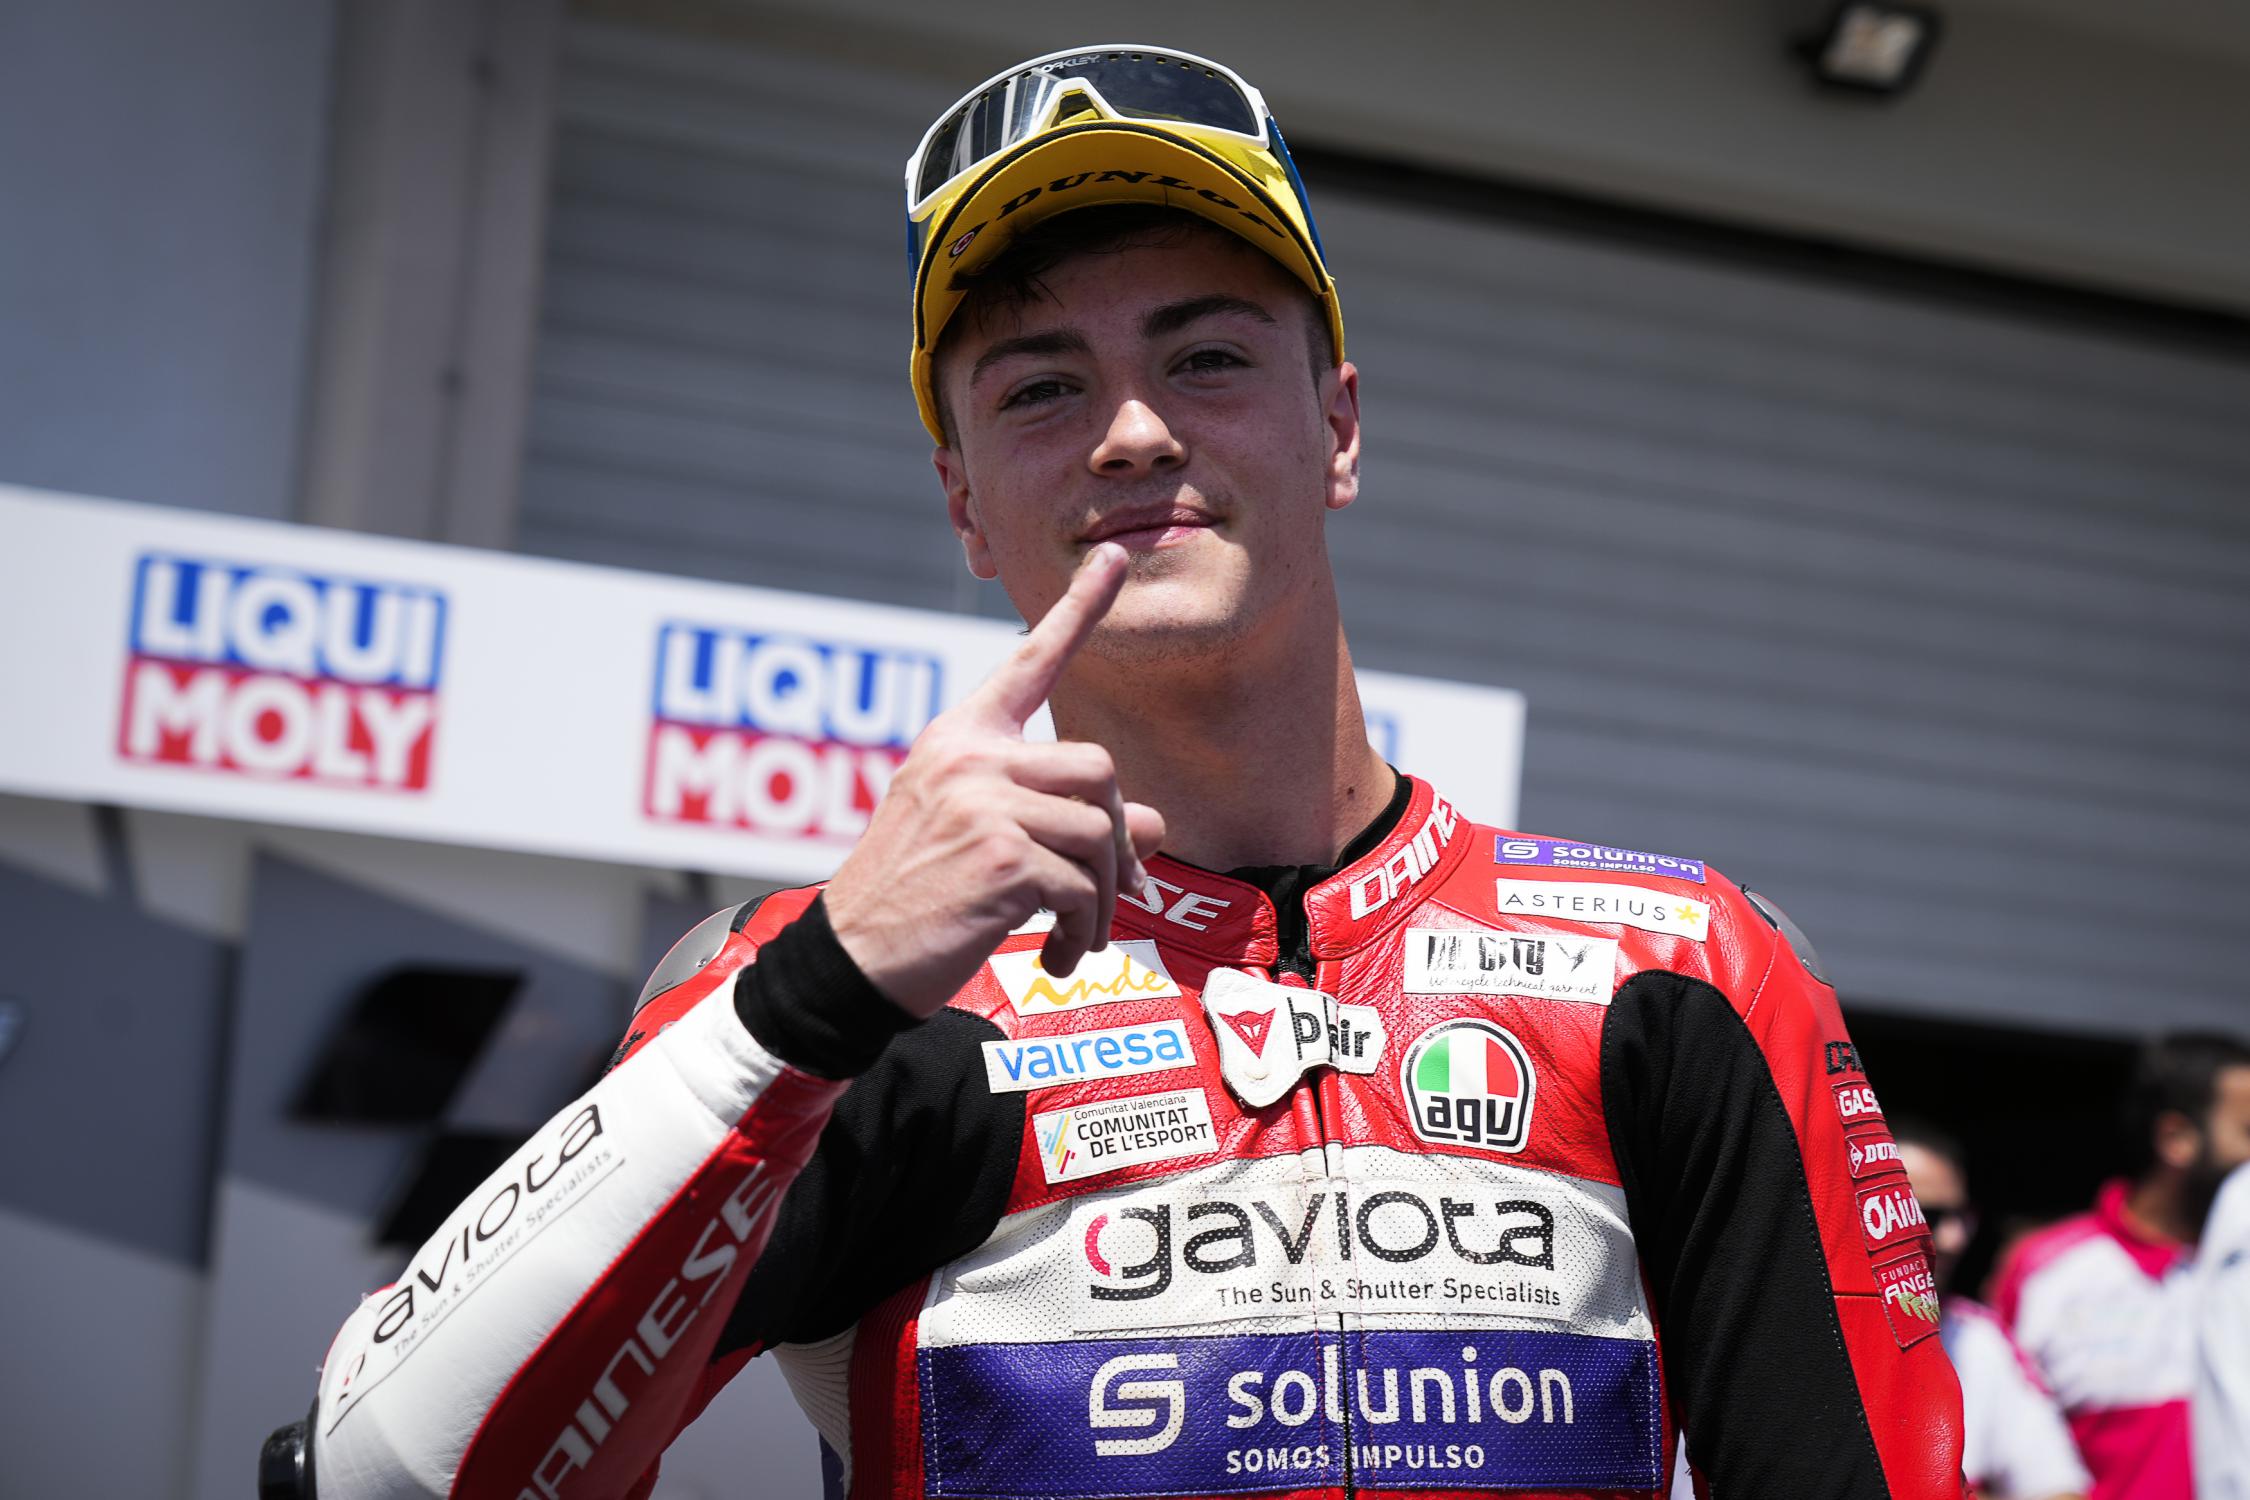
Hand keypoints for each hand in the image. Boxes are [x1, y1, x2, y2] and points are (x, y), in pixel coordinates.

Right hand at [822, 544, 1166, 1017]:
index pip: (1029, 663)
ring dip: (1102, 899)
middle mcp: (970, 757)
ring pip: (1102, 832)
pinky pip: (1083, 886)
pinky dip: (1080, 932)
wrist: (853, 960)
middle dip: (1117, 838)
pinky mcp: (1002, 855)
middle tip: (1111, 892)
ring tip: (1074, 936)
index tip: (1115, 559)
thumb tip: (1154, 826)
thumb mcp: (979, 839)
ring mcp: (984, 802)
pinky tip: (1050, 955)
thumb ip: (1058, 819)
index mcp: (959, 739)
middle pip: (1099, 768)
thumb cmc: (914, 899)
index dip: (1080, 610)